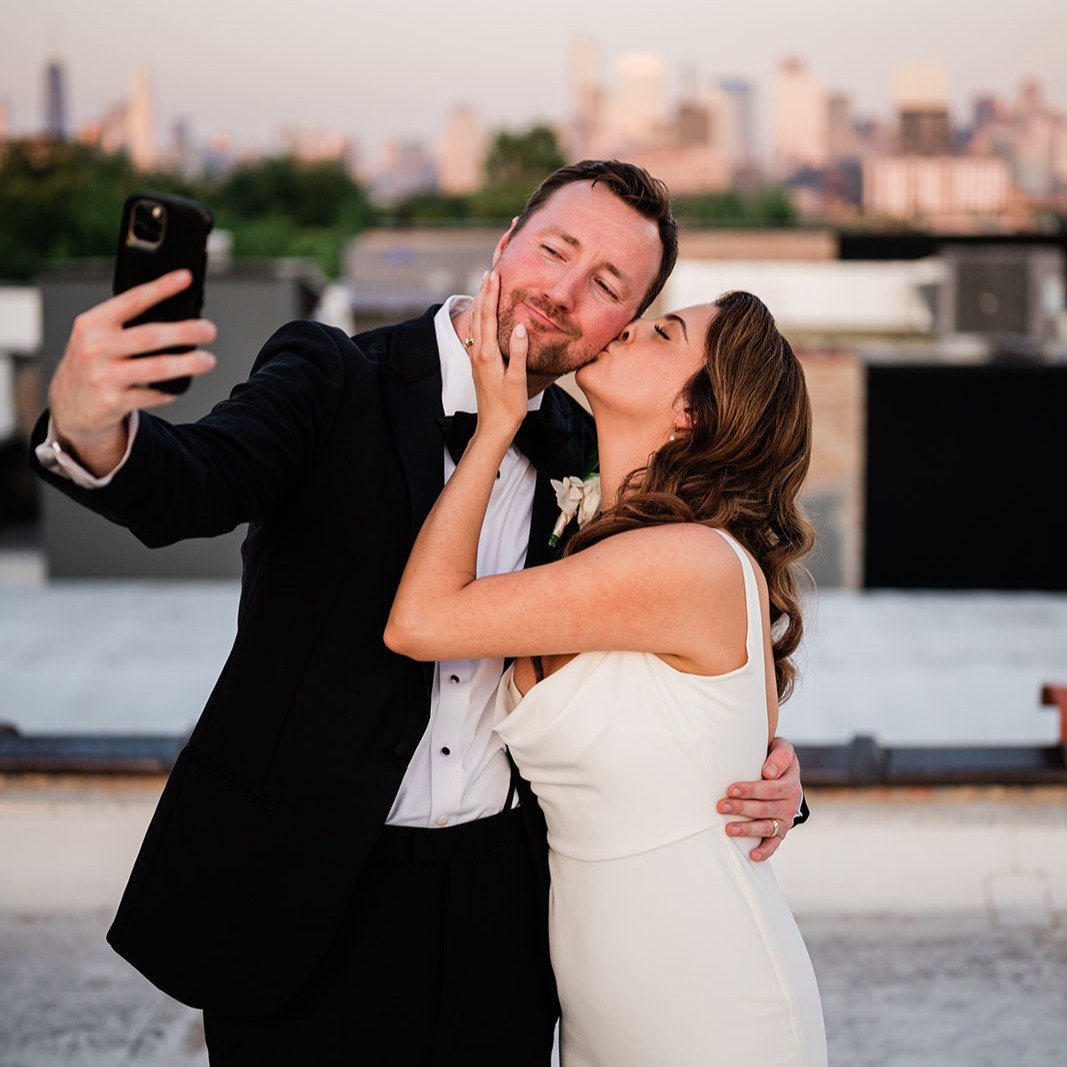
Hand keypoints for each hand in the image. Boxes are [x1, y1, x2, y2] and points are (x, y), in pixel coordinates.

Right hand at [48, 269, 216, 472]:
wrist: (69, 403)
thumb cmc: (92, 361)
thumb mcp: (97, 336)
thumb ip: (125, 324)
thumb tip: (176, 315)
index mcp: (93, 323)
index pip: (132, 300)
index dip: (161, 288)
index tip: (185, 278)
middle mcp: (95, 347)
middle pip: (149, 336)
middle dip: (184, 332)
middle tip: (209, 330)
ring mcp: (103, 376)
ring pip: (155, 368)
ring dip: (187, 364)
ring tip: (208, 360)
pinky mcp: (112, 402)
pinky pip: (152, 395)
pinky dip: (170, 390)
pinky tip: (180, 385)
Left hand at [467, 270, 527, 442]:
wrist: (493, 427)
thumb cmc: (508, 407)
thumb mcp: (517, 381)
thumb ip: (518, 353)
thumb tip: (521, 327)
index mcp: (488, 355)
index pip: (489, 317)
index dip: (491, 295)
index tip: (494, 275)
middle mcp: (478, 354)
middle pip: (479, 316)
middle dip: (484, 293)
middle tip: (489, 272)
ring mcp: (476, 359)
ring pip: (475, 324)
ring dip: (480, 304)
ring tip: (485, 287)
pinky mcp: (478, 364)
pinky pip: (477, 334)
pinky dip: (480, 318)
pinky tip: (484, 316)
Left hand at [718, 736, 802, 861]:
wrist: (786, 775)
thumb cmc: (776, 760)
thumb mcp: (782, 750)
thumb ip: (779, 756)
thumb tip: (768, 773)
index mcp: (790, 782)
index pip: (771, 788)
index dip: (751, 789)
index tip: (731, 789)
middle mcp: (790, 803)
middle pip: (765, 808)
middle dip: (742, 808)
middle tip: (721, 806)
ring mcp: (786, 819)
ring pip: (767, 827)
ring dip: (747, 829)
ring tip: (728, 829)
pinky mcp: (781, 831)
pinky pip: (774, 844)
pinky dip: (765, 851)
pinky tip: (752, 855)